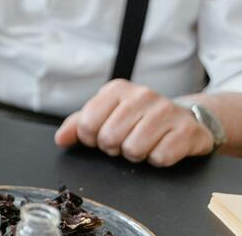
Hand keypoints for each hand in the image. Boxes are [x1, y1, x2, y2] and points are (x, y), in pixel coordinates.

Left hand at [54, 79, 213, 166]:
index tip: (101, 136)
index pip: (86, 124)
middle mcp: (142, 95)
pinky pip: (160, 157)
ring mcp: (167, 111)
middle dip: (114, 147)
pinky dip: (158, 159)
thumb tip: (60, 139)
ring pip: (134, 149)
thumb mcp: (105, 115)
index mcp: (117, 89)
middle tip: (125, 140)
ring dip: (136, 154)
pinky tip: (162, 147)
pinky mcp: (187, 130)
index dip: (91, 139)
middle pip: (109, 138)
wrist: (184, 118)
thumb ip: (78, 125)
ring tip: (144, 143)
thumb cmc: (138, 118)